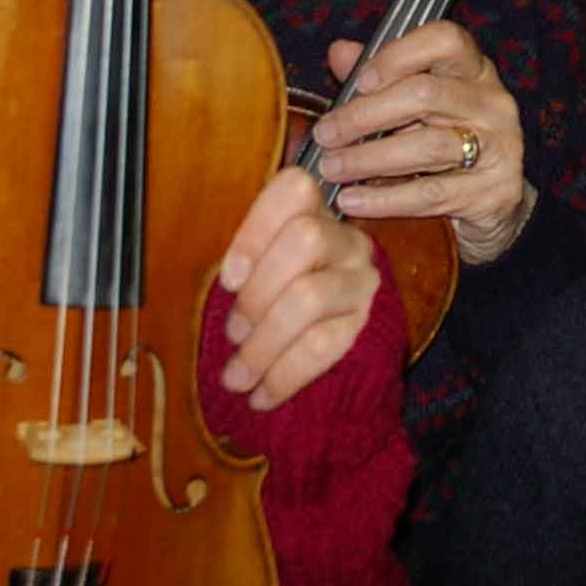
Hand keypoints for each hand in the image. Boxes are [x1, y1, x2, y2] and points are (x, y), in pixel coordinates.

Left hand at [216, 167, 384, 409]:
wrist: (341, 359)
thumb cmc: (283, 308)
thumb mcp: (265, 276)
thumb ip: (246, 268)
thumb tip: (216, 288)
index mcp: (315, 214)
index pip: (295, 189)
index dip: (256, 229)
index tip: (229, 278)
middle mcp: (347, 241)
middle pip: (306, 237)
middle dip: (257, 291)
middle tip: (232, 332)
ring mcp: (363, 282)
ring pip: (309, 296)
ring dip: (263, 343)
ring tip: (236, 376)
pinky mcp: (370, 325)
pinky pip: (323, 345)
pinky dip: (284, 375)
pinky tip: (261, 396)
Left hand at [312, 24, 532, 262]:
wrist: (492, 200)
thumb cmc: (444, 139)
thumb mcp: (414, 103)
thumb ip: (379, 76)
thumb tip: (339, 51)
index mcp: (473, 69)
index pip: (445, 40)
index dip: (399, 56)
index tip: (360, 81)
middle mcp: (493, 101)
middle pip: (426, 94)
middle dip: (366, 115)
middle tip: (326, 134)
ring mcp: (500, 146)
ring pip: (428, 146)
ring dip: (370, 158)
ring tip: (332, 168)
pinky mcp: (497, 191)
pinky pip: (432, 193)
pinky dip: (385, 199)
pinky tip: (353, 200)